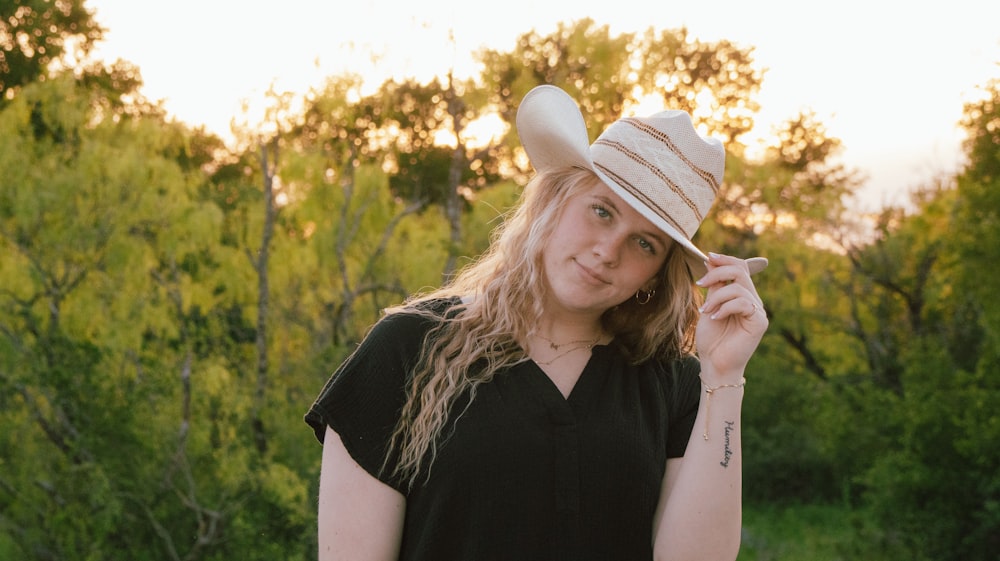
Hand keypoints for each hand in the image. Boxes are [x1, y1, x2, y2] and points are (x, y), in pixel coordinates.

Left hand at [694, 253, 767, 378]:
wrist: (714, 364)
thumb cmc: (711, 339)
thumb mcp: (709, 306)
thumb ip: (713, 286)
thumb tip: (711, 260)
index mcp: (742, 295)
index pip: (740, 268)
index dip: (725, 259)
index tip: (708, 256)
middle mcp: (753, 300)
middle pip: (740, 271)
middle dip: (717, 273)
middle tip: (699, 283)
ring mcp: (758, 311)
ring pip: (738, 288)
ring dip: (716, 297)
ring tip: (705, 311)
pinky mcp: (759, 321)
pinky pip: (743, 303)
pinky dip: (725, 308)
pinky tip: (715, 318)